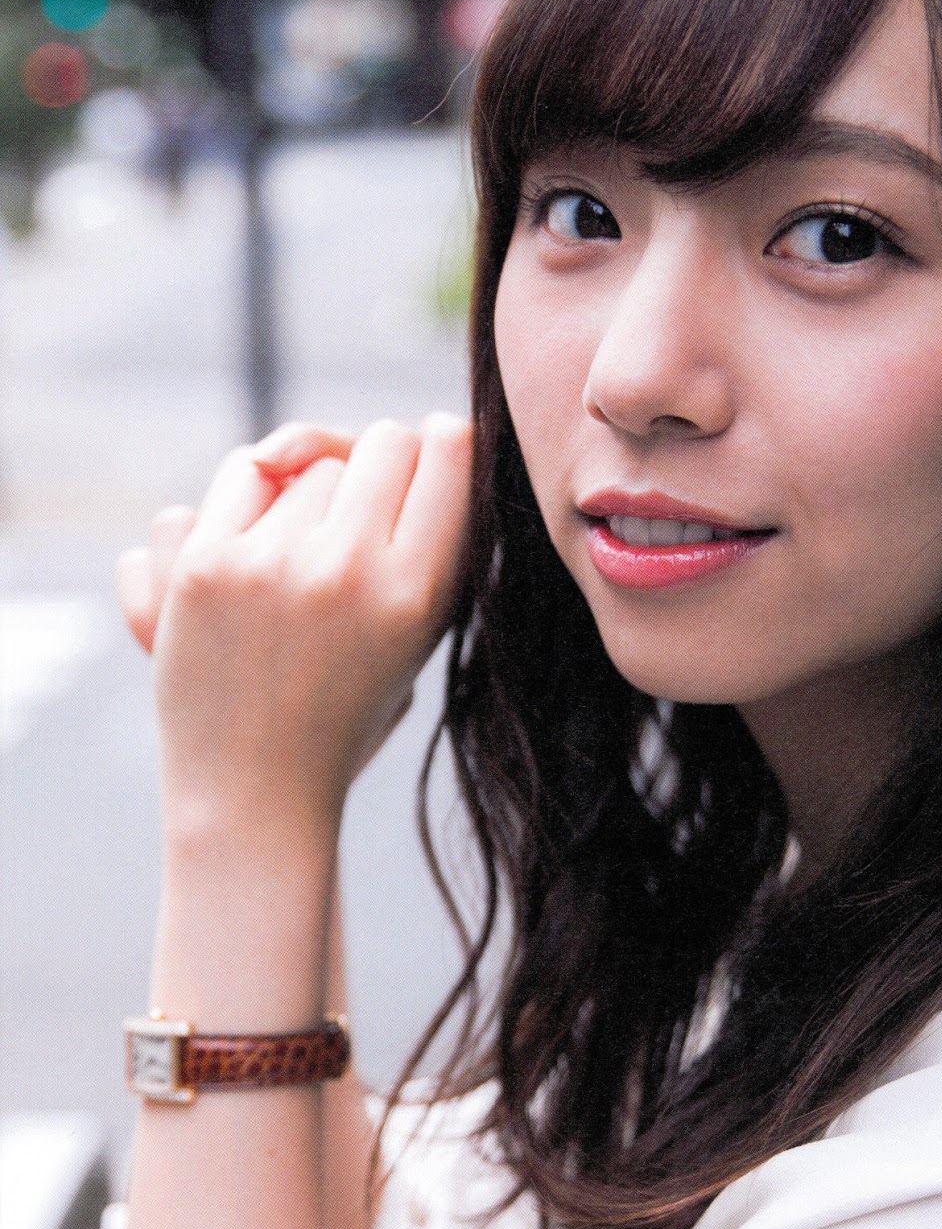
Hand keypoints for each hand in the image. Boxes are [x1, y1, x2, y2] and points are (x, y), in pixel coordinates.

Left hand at [117, 414, 471, 834]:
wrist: (254, 794)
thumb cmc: (348, 711)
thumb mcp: (423, 638)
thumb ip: (432, 545)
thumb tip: (418, 433)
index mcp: (419, 592)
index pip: (449, 447)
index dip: (442, 446)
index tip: (426, 470)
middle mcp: (350, 571)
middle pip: (382, 440)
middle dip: (375, 465)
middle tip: (360, 517)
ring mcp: (272, 565)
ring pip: (308, 459)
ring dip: (307, 490)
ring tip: (301, 560)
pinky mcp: (204, 567)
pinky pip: (243, 473)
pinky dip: (252, 499)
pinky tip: (255, 550)